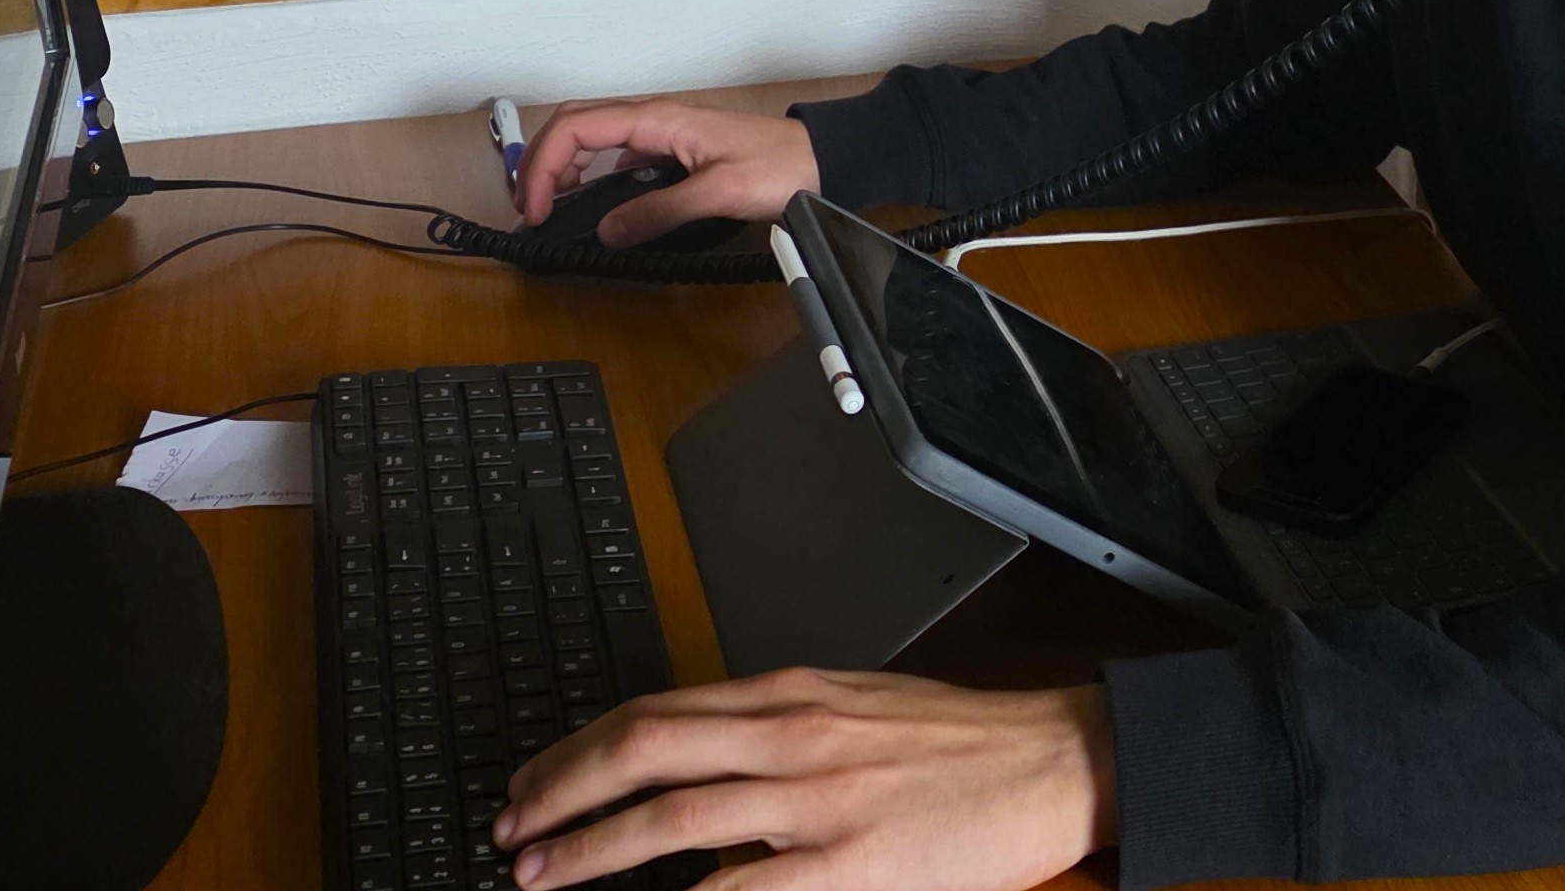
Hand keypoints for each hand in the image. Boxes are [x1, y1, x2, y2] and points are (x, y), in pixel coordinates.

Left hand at [493, 668, 1116, 889]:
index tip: (537, 778)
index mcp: (791, 693)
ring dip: (590, 848)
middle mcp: (790, 735)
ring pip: (670, 816)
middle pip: (640, 750)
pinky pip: (739, 890)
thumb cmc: (963, 741)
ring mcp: (815, 801)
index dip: (580, 746)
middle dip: (560, 790)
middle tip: (510, 826)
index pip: (655, 710)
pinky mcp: (849, 865)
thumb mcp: (856, 705)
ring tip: (540, 873)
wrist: (1054, 760)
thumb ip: (778, 726)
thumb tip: (697, 756)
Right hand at [513, 100, 820, 247]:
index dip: (545, 167)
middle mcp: (652, 118)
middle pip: (573, 125)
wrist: (820, 159)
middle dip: (540, 162)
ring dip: (561, 167)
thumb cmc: (778, 167)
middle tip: (527, 208)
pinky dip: (588, 174)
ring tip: (546, 206)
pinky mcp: (669, 149)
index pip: (576, 128)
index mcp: (656, 119)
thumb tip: (607, 230)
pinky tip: (589, 204)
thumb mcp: (718, 192)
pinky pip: (615, 154)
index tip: (536, 208)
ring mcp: (659, 132)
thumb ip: (660, 210)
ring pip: (590, 137)